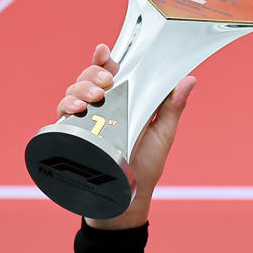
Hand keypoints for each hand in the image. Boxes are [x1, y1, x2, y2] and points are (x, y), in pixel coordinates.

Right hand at [56, 42, 196, 228]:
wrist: (127, 200)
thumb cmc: (146, 167)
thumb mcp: (163, 135)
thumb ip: (172, 108)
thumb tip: (189, 80)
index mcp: (124, 101)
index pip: (111, 72)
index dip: (104, 59)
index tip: (104, 51)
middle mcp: (102, 108)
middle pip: (89, 78)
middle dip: (93, 73)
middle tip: (106, 81)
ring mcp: (86, 121)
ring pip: (74, 92)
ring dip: (81, 88)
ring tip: (95, 97)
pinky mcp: (73, 136)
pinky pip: (63, 115)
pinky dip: (67, 106)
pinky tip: (75, 109)